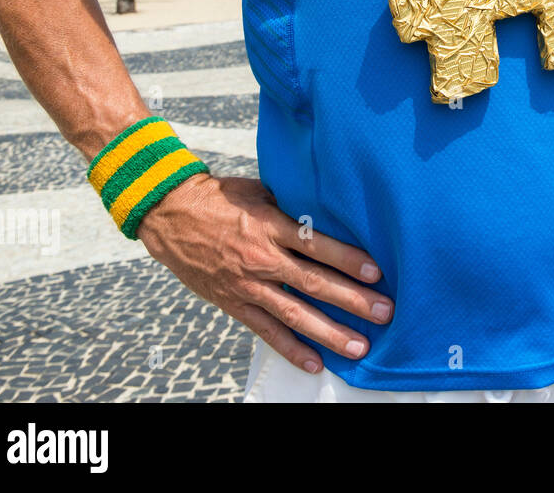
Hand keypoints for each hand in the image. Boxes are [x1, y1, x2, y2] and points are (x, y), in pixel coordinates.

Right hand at [137, 173, 392, 372]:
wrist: (168, 214)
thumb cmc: (219, 197)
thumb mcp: (260, 190)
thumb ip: (292, 205)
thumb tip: (329, 206)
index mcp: (271, 226)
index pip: (316, 244)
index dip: (347, 259)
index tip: (376, 271)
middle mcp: (262, 258)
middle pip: (313, 283)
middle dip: (352, 300)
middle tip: (384, 312)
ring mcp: (247, 285)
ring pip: (294, 313)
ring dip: (329, 332)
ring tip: (359, 346)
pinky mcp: (234, 303)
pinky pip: (266, 331)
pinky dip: (291, 349)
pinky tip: (315, 363)